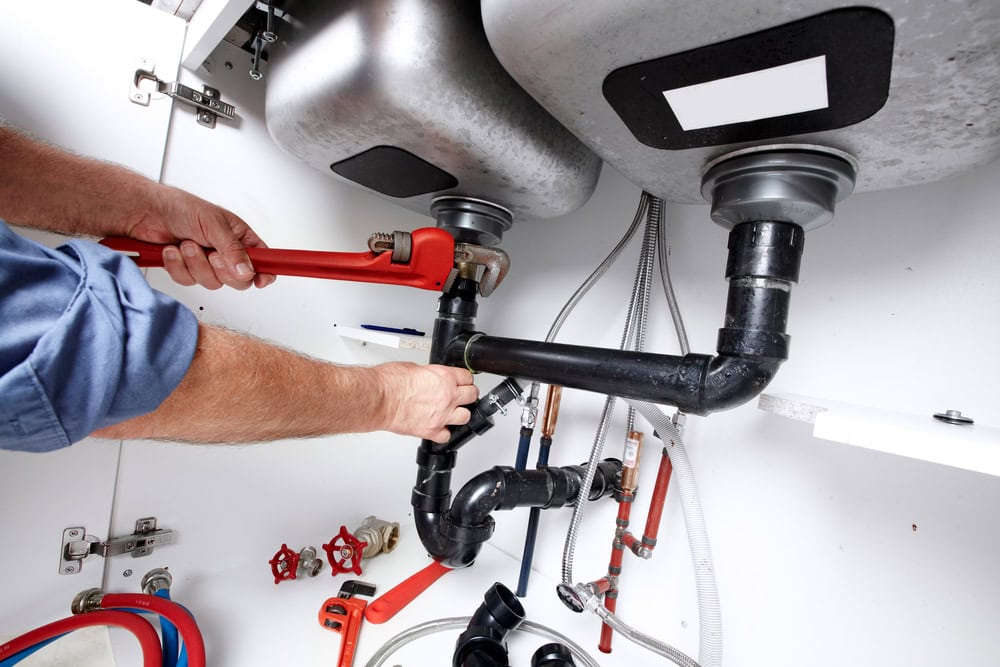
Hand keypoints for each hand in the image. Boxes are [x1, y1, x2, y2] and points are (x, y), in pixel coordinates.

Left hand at [126, 184, 276, 290]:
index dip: (264, 272)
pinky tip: (173, 251)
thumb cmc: (182, 208)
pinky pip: (188, 281)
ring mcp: (207, 264)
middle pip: (238, 280)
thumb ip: (233, 250)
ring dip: (195, 264)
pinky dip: (178, 266)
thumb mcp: (214, 224)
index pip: (263, 260)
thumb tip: (248, 271)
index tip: (260, 280)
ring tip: (186, 244)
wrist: (147, 212)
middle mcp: (226, 253)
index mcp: (240, 238)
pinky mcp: (187, 271)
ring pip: (211, 282)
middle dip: (221, 269)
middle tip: (212, 254)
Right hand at [374, 363, 478, 442]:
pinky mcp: (431, 430)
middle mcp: (447, 396)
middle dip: (467, 395)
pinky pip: (446, 436)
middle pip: (472, 396)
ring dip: (460, 414)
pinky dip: (443, 433)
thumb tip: (431, 378)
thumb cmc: (390, 382)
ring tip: (452, 412)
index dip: (464, 379)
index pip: (467, 377)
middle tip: (461, 396)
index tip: (462, 381)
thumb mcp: (414, 368)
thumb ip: (429, 375)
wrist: (379, 399)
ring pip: (466, 417)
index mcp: (444, 377)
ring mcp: (441, 415)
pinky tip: (438, 428)